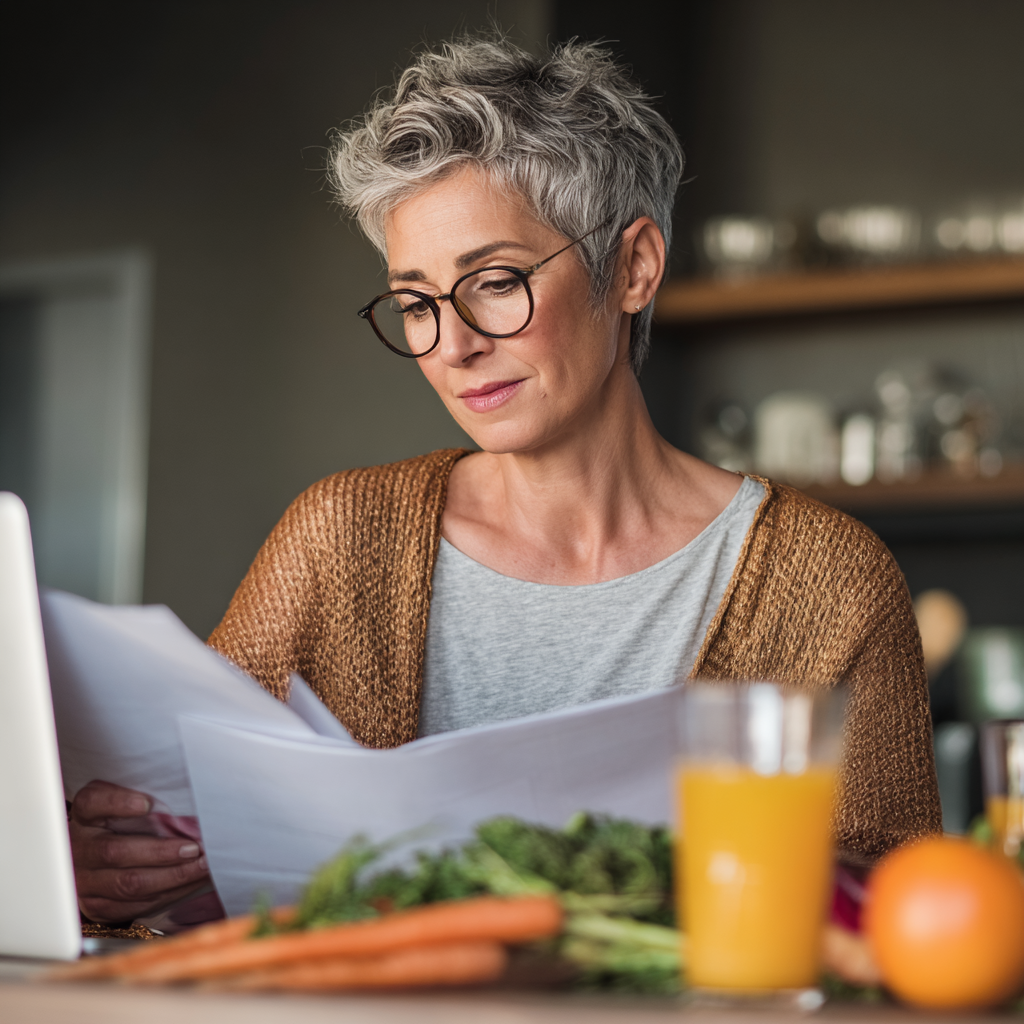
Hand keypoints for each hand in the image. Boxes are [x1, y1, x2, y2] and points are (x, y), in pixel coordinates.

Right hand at [70, 780, 209, 924]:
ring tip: (201, 866)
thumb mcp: (126, 803)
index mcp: (85, 814)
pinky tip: (190, 883)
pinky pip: (134, 905)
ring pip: (128, 884)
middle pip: (115, 852)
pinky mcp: (96, 906)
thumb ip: (144, 799)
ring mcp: (84, 881)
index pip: (93, 803)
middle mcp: (78, 848)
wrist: (96, 860)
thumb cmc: (122, 823)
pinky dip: (168, 894)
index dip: (118, 803)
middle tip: (195, 848)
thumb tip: (184, 805)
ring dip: (171, 876)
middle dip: (161, 852)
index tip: (147, 803)